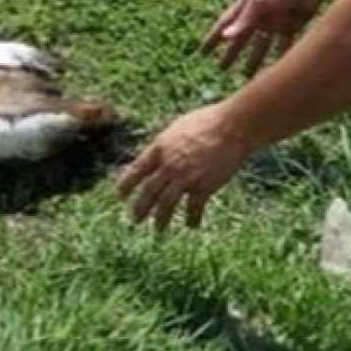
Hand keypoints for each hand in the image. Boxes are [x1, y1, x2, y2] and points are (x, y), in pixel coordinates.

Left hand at [116, 102, 252, 230]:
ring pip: (167, 203)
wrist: (230, 127)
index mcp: (160, 148)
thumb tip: (157, 154)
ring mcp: (186, 177)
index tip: (120, 195)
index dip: (127, 183)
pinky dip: (192, 218)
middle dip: (140, 207)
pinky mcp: (204, 186)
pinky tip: (192, 225)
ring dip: (161, 219)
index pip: (137, 169)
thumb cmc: (206, 121)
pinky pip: (194, 208)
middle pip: (149, 190)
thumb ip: (165, 144)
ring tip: (158, 229)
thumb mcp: (176, 127)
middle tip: (135, 219)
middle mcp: (169, 165)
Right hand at [202, 0, 328, 75]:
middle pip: (242, 39)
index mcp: (246, 6)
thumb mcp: (259, 2)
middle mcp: (258, 15)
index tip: (202, 52)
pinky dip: (278, 59)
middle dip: (232, 54)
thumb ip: (243, 20)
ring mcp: (274, 22)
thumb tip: (224, 37)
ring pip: (261, 46)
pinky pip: (282, 46)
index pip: (226, 25)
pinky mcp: (291, 26)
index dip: (213, 38)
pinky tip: (276, 73)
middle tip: (221, 69)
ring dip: (254, 61)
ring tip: (247, 77)